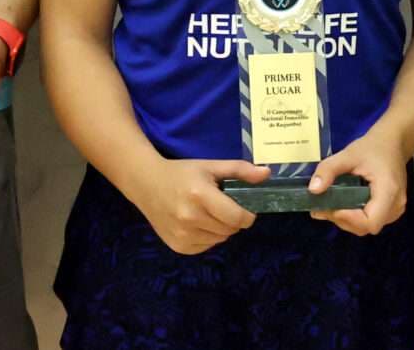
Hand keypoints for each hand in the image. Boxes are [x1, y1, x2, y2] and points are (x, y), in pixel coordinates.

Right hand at [130, 158, 268, 254]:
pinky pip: (206, 247)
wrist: (146, 183)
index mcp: (200, 196)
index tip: (243, 206)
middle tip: (220, 206)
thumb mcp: (210, 166)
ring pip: (220, 239)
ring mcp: (183, 235)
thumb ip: (240, 170)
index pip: (237, 218)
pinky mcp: (179, 247)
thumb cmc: (181, 173)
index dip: (247, 214)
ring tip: (206, 213)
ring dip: (220, 229)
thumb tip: (267, 173)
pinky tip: (195, 223)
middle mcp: (191, 218)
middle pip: (230, 229)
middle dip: (232, 219)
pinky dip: (207, 237)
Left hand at [307, 127, 406, 236]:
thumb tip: (313, 190)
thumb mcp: (347, 154)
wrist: (392, 143)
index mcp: (389, 192)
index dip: (348, 219)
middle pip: (366, 226)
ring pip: (367, 226)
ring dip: (346, 219)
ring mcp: (395, 210)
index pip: (370, 222)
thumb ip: (329, 170)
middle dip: (342, 219)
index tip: (329, 207)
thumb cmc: (372, 148)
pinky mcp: (390, 210)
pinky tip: (341, 205)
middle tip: (321, 206)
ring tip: (328, 205)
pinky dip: (354, 217)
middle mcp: (395, 206)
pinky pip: (370, 220)